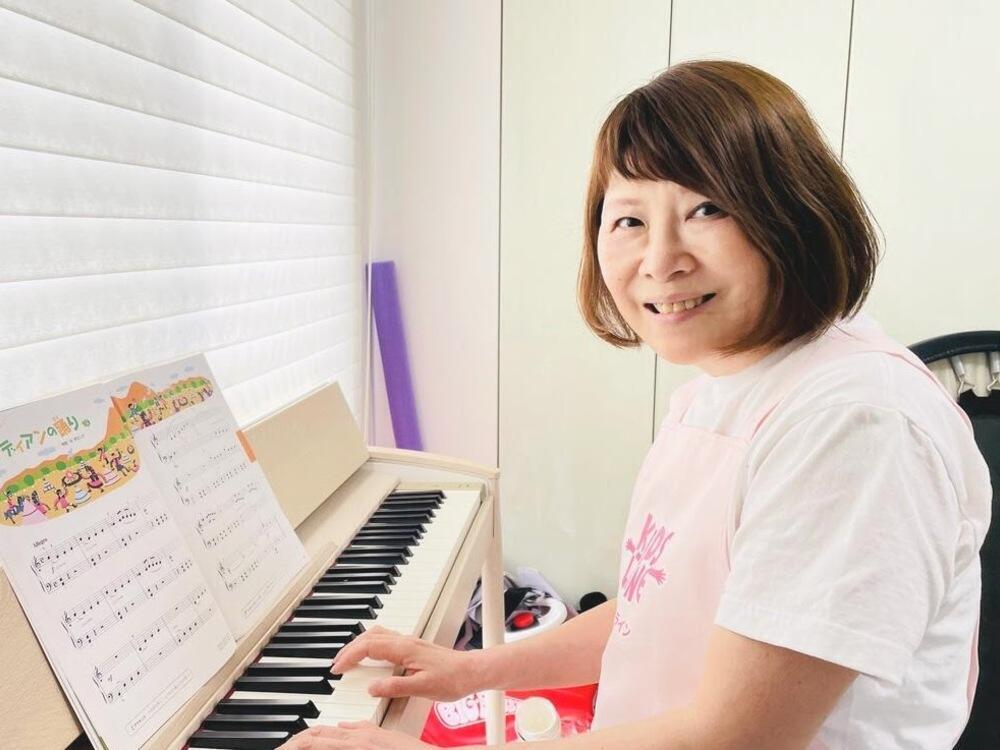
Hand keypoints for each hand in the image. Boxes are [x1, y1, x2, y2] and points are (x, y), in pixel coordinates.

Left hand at [278, 721, 439, 749]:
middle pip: (310, 741)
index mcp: (356, 736)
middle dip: (290, 746)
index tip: (284, 746)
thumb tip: (342, 725)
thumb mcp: (387, 735)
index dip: (297, 740)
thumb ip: (363, 729)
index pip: (317, 734)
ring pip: (317, 748)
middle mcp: (352, 744)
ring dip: (298, 748)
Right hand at [331, 625, 483, 700]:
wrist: (472, 671)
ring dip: (360, 644)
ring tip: (349, 659)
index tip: (338, 668)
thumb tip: (372, 688)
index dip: (350, 656)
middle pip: (369, 636)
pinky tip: (372, 656)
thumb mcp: (423, 688)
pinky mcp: (414, 647)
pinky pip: (386, 639)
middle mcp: (405, 642)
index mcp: (404, 649)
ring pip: (378, 635)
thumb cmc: (453, 678)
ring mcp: (410, 643)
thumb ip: (396, 687)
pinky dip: (371, 645)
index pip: (369, 646)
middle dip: (350, 648)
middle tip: (337, 664)